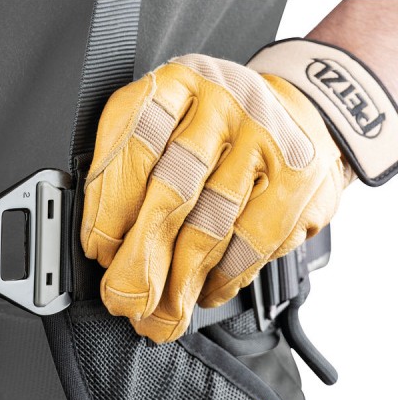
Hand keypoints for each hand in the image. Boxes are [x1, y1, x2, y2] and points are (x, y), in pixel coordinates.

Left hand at [81, 54, 348, 342]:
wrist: (301, 109)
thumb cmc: (212, 128)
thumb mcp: (162, 127)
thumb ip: (127, 173)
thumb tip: (105, 249)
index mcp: (173, 85)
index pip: (133, 148)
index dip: (109, 208)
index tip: (98, 251)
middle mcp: (221, 103)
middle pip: (172, 192)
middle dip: (142, 258)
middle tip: (124, 298)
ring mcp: (266, 138)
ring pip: (212, 225)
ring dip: (180, 281)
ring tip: (159, 313)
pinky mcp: (300, 177)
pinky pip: (253, 240)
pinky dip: (224, 277)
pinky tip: (205, 292)